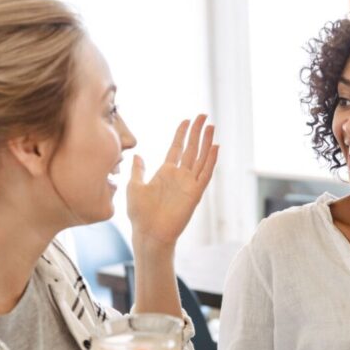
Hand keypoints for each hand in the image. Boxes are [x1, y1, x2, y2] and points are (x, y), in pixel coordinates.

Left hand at [127, 115, 218, 247]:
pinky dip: (211, 161)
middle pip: (192, 149)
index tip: (187, 120)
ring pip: (201, 158)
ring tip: (212, 127)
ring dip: (206, 142)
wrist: (149, 233)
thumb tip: (137, 155)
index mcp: (165, 173)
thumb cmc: (140, 214)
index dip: (182, 134)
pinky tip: (215, 148)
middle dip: (197, 132)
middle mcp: (179, 176)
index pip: (177, 148)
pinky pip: (205, 174)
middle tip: (204, 116)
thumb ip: (138, 170)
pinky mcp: (195, 193)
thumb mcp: (134, 186)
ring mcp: (188, 184)